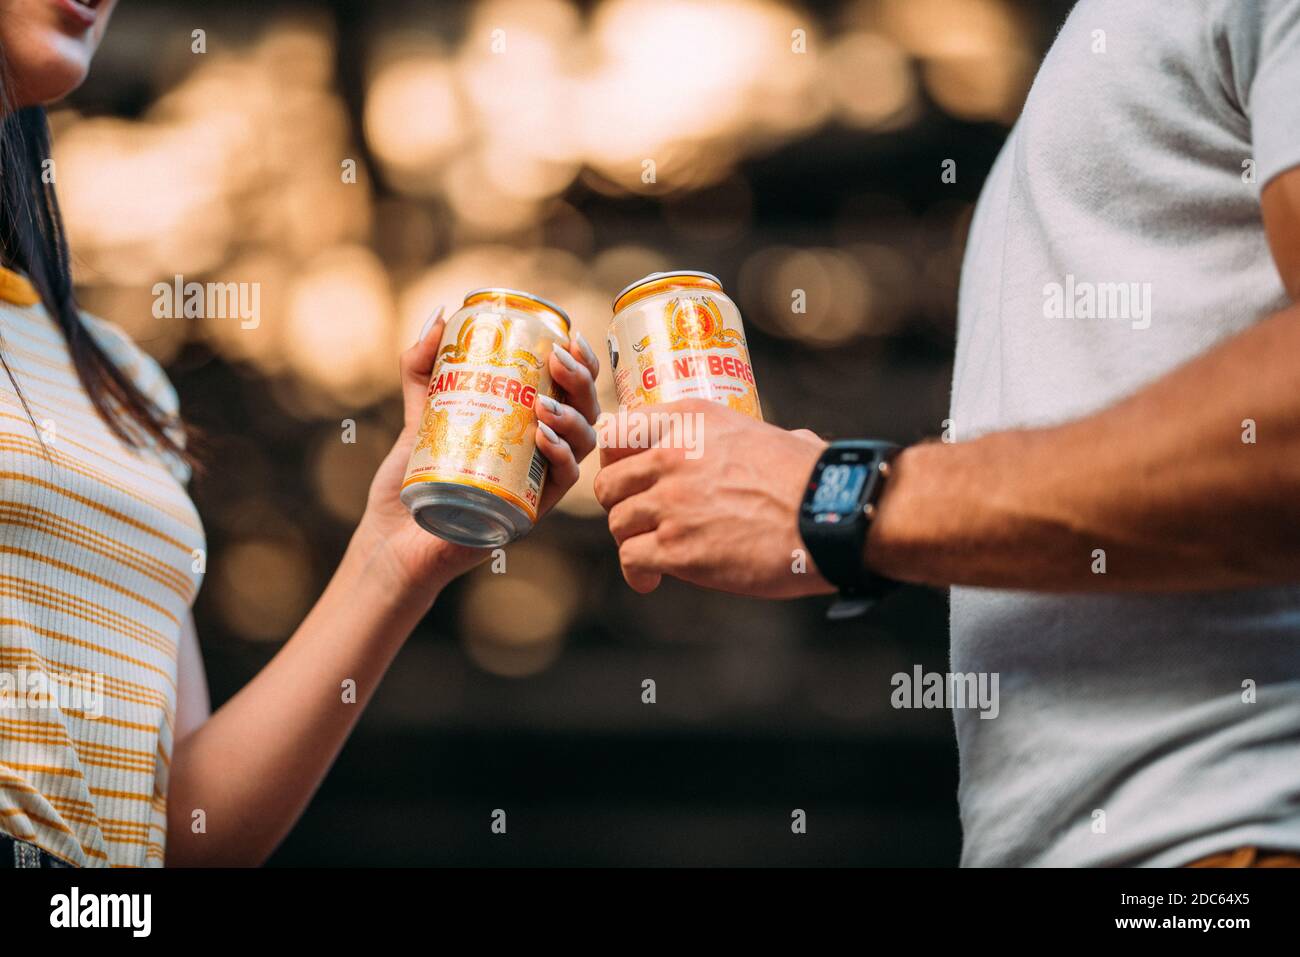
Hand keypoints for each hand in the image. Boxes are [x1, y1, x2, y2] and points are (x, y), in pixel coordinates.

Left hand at [358, 309, 600, 600]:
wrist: (392, 539)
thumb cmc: (411, 480)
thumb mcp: (418, 412)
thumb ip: (424, 366)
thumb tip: (440, 315)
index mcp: (527, 427)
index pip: (570, 390)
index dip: (582, 363)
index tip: (568, 337)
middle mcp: (541, 454)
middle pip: (586, 412)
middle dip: (583, 381)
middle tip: (561, 359)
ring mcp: (538, 483)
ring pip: (584, 446)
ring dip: (575, 418)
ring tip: (547, 402)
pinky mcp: (530, 511)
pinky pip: (563, 482)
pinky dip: (560, 457)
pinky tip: (544, 437)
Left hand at [594, 399, 832, 597]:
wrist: (831, 517)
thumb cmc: (817, 478)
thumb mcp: (779, 434)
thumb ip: (763, 439)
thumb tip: (794, 439)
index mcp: (692, 420)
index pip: (620, 430)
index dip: (617, 458)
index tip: (628, 478)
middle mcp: (672, 455)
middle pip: (610, 482)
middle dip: (621, 505)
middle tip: (640, 522)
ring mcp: (671, 502)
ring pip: (617, 522)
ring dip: (632, 541)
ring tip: (651, 556)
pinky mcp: (676, 548)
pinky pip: (631, 558)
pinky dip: (637, 573)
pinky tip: (652, 579)